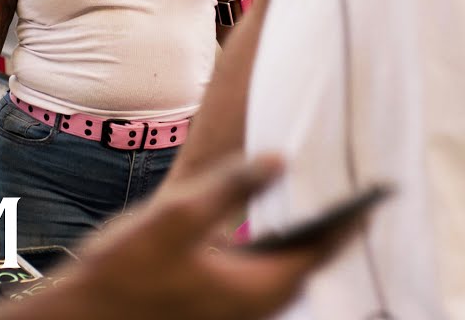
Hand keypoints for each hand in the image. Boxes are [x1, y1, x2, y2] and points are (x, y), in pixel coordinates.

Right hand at [60, 154, 364, 319]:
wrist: (86, 317)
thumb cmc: (126, 271)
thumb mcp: (177, 217)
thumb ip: (231, 186)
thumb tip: (280, 159)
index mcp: (259, 286)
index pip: (323, 247)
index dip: (351, 216)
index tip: (378, 189)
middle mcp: (257, 304)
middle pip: (309, 260)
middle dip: (333, 226)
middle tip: (354, 187)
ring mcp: (237, 309)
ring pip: (286, 269)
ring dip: (304, 237)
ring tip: (319, 198)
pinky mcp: (218, 307)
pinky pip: (262, 274)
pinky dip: (276, 247)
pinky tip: (267, 222)